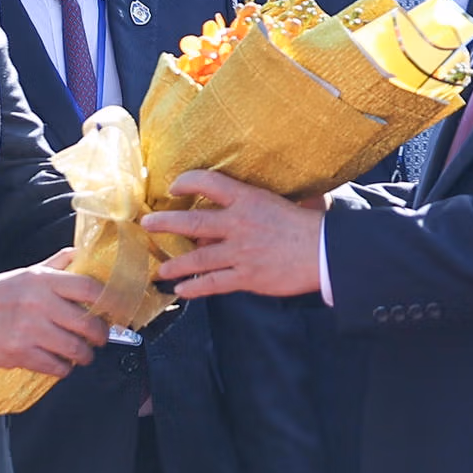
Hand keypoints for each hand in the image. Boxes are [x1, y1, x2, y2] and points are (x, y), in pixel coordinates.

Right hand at [0, 249, 107, 376]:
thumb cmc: (0, 295)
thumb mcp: (28, 273)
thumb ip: (57, 264)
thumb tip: (82, 253)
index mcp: (44, 281)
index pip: (89, 288)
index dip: (109, 301)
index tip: (116, 310)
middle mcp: (40, 304)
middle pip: (87, 323)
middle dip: (101, 335)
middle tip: (100, 337)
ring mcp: (31, 330)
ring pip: (75, 349)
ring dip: (85, 355)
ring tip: (83, 353)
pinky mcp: (22, 353)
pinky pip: (56, 367)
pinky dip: (64, 368)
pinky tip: (62, 363)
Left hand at [144, 171, 323, 300]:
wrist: (325, 251)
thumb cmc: (307, 225)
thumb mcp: (277, 202)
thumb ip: (253, 203)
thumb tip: (237, 203)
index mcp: (247, 200)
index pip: (209, 183)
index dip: (187, 181)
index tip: (174, 186)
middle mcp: (238, 225)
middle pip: (193, 223)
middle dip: (165, 224)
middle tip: (147, 224)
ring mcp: (240, 253)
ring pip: (197, 259)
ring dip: (175, 265)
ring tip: (160, 269)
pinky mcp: (246, 277)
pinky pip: (213, 284)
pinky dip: (195, 288)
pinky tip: (182, 291)